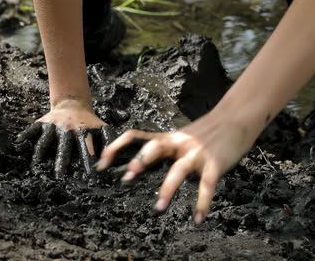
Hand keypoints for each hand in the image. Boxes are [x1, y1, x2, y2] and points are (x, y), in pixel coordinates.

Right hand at [16, 99, 114, 182]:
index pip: (86, 148)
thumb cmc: (89, 122)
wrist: (72, 103)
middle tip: (59, 177)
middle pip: (64, 147)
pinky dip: (25, 135)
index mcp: (83, 131)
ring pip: (46, 140)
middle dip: (62, 161)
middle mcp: (67, 129)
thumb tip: (110, 162)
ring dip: (41, 152)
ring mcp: (53, 126)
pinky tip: (18, 143)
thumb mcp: (102, 128)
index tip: (90, 176)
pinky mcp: (42, 123)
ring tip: (37, 164)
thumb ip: (109, 142)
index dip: (88, 162)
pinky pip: (32, 129)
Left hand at [96, 110, 256, 223]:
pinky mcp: (214, 163)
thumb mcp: (179, 138)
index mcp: (166, 138)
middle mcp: (178, 143)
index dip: (116, 147)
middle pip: (155, 148)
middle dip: (140, 163)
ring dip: (167, 189)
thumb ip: (163, 149)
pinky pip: (207, 185)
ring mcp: (196, 153)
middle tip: (127, 179)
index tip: (101, 163)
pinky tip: (198, 219)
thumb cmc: (205, 132)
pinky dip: (202, 203)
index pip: (135, 136)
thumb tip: (138, 166)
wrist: (236, 118)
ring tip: (158, 208)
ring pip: (179, 170)